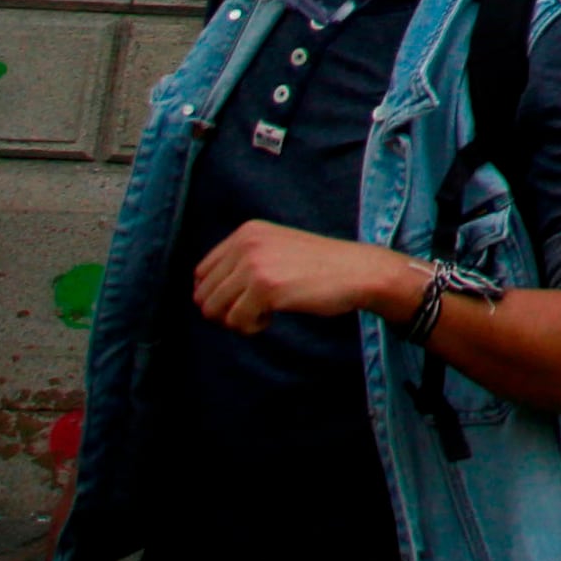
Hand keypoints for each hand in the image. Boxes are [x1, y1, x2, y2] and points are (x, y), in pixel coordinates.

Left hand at [190, 222, 423, 335]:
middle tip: (253, 312)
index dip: (216, 295)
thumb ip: (242, 262)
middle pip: (203, 294)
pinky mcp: (264, 287)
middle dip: (224, 311)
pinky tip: (271, 318)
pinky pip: (236, 321)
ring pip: (214, 310)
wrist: (358, 271)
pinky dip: (251, 328)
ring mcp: (254, 264)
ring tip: (262, 315)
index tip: (242, 302)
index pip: (201, 272)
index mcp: (247, 232)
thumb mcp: (276, 249)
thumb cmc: (320, 267)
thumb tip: (203, 296)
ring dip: (236, 321)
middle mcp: (246, 243)